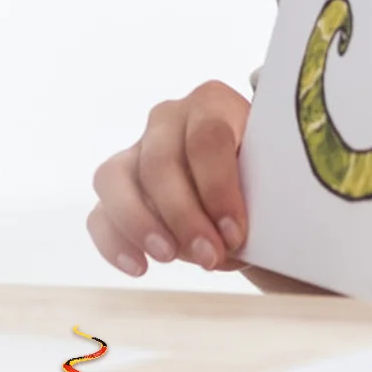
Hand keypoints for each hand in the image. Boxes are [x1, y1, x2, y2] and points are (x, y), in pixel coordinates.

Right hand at [86, 82, 250, 276]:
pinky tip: (138, 267)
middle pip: (160, 160)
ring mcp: (136, 150)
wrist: (249, 192)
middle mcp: (168, 119)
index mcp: (212, 103)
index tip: (235, 233)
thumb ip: (262, 197)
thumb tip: (238, 235)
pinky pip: (99, 211)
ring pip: (114, 177)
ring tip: (168, 257)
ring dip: (139, 221)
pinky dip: (113, 240)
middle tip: (210, 256)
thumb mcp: (273, 181)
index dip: (218, 187)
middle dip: (183, 214)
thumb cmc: (265, 184)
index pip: (206, 138)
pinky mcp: (117, 188)